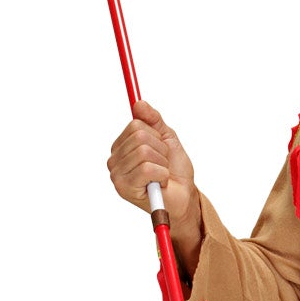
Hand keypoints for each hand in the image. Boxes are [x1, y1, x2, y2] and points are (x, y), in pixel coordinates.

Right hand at [107, 99, 197, 234]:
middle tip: (163, 165)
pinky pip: (147, 168)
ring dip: (162, 163)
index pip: (136, 124)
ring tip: (161, 175)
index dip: (156, 135)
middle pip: (140, 136)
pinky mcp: (124, 188)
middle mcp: (115, 159)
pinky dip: (161, 174)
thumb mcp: (167, 138)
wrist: (184, 197)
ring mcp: (117, 174)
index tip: (161, 150)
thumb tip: (139, 103)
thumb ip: (153, 120)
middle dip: (160, 150)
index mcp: (122, 146)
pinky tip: (159, 184)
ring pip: (144, 151)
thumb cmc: (175, 171)